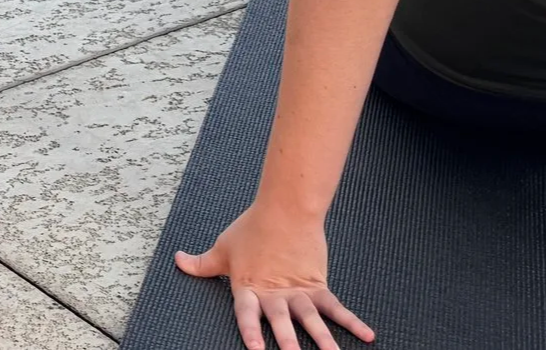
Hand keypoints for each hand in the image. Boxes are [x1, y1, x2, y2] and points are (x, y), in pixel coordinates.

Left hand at [176, 206, 371, 349]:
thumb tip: (178, 260)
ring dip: (323, 342)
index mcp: (249, 288)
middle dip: (288, 345)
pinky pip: (336, 308)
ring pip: (311, 322)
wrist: (284, 209)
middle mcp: (275, 295)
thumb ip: (202, 263)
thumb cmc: (251, 229)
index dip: (251, 332)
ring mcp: (298, 293)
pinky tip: (367, 336)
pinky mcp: (317, 286)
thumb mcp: (223, 249)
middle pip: (281, 324)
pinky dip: (352, 322)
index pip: (247, 315)